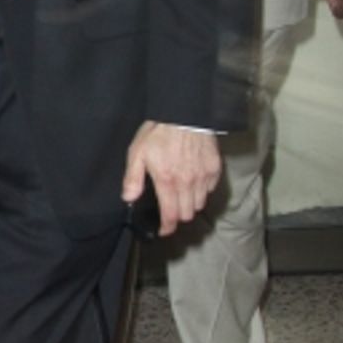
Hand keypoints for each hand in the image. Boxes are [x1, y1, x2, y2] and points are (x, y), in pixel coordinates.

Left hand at [121, 120, 220, 236]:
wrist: (184, 112)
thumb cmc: (159, 132)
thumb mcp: (137, 153)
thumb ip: (133, 178)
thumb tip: (128, 198)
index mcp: (168, 182)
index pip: (171, 215)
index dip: (167, 227)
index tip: (164, 230)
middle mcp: (188, 183)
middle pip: (187, 214)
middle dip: (178, 216)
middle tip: (170, 210)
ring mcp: (203, 176)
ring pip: (199, 204)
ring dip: (190, 204)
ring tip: (181, 195)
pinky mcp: (214, 168)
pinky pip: (210, 189)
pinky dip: (202, 190)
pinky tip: (194, 181)